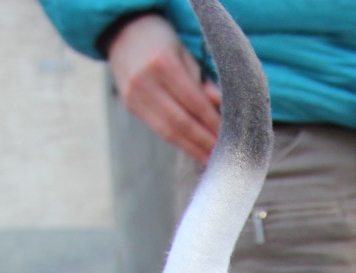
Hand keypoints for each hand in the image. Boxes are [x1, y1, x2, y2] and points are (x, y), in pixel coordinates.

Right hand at [107, 14, 220, 162]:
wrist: (123, 31)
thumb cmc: (163, 41)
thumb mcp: (185, 53)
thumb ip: (202, 81)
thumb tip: (222, 107)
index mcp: (162, 63)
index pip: (193, 101)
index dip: (212, 122)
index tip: (231, 136)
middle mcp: (144, 81)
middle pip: (180, 121)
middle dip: (204, 141)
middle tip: (225, 154)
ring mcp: (134, 95)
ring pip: (168, 131)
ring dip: (193, 148)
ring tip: (211, 159)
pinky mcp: (130, 106)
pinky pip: (159, 130)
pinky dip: (179, 142)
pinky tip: (195, 150)